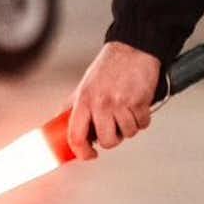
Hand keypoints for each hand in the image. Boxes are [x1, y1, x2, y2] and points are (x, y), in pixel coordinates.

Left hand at [63, 42, 161, 161]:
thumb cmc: (109, 66)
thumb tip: (61, 124)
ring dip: (129, 127)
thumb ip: (74, 105)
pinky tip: (138, 106)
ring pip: (127, 134)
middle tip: (114, 128)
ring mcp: (121, 103)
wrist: (133, 48)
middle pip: (107, 141)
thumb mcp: (85, 84)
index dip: (82, 152)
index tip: (88, 155)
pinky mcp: (139, 102)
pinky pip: (142, 124)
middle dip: (112, 139)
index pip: (76, 136)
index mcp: (84, 100)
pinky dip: (142, 119)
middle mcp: (101, 103)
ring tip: (127, 111)